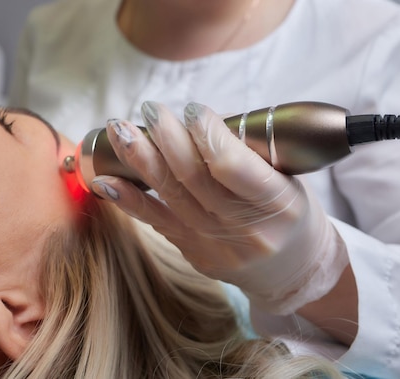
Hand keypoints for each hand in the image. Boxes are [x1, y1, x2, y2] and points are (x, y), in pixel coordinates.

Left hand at [91, 101, 347, 313]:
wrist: (293, 271)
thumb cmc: (291, 215)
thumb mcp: (289, 180)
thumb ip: (250, 153)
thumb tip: (197, 120)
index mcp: (279, 203)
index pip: (234, 167)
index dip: (207, 135)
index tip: (193, 110)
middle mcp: (246, 229)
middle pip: (195, 178)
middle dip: (168, 139)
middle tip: (152, 110)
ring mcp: (216, 245)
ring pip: (171, 196)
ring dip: (141, 159)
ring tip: (120, 129)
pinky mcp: (194, 254)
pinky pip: (157, 223)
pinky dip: (128, 200)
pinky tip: (106, 179)